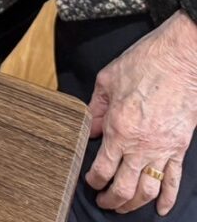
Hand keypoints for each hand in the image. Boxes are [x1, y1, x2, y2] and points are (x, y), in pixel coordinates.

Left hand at [85, 10, 196, 214]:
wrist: (177, 60)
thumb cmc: (142, 65)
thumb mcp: (106, 82)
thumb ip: (95, 110)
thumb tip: (89, 130)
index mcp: (118, 128)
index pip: (103, 168)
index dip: (93, 181)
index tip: (89, 182)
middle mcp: (140, 144)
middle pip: (125, 187)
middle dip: (111, 200)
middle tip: (103, 201)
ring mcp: (162, 148)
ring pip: (149, 190)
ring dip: (135, 203)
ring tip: (124, 207)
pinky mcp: (179, 147)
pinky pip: (174, 180)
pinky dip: (168, 199)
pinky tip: (160, 209)